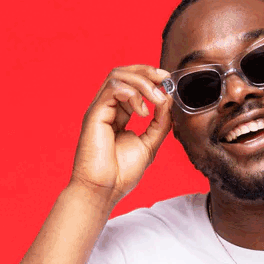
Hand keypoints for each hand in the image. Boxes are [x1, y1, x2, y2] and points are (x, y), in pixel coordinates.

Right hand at [70, 64, 172, 202]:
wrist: (104, 191)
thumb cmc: (120, 174)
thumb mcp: (149, 145)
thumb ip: (160, 123)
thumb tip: (168, 100)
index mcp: (118, 115)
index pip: (132, 85)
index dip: (150, 79)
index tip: (167, 82)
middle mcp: (107, 109)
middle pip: (123, 74)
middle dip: (146, 72)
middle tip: (164, 79)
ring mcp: (100, 110)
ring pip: (118, 76)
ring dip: (142, 83)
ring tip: (156, 100)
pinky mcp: (95, 114)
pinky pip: (112, 89)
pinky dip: (132, 94)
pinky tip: (143, 111)